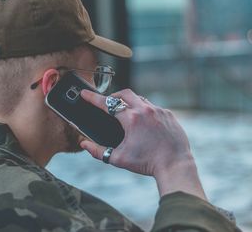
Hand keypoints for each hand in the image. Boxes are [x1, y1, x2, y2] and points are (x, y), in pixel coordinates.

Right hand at [80, 89, 206, 198]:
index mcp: (131, 119)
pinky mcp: (169, 115)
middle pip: (124, 94)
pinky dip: (146, 111)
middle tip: (108, 103)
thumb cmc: (147, 163)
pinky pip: (154, 107)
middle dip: (114, 96)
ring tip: (127, 113)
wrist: (175, 166)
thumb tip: (84, 144)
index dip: (92, 97)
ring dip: (131, 103)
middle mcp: (145, 111)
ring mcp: (158, 111)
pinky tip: (145, 123)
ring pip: (140, 99)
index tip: (84, 93)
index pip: (107, 103)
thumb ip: (98, 151)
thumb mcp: (119, 159)